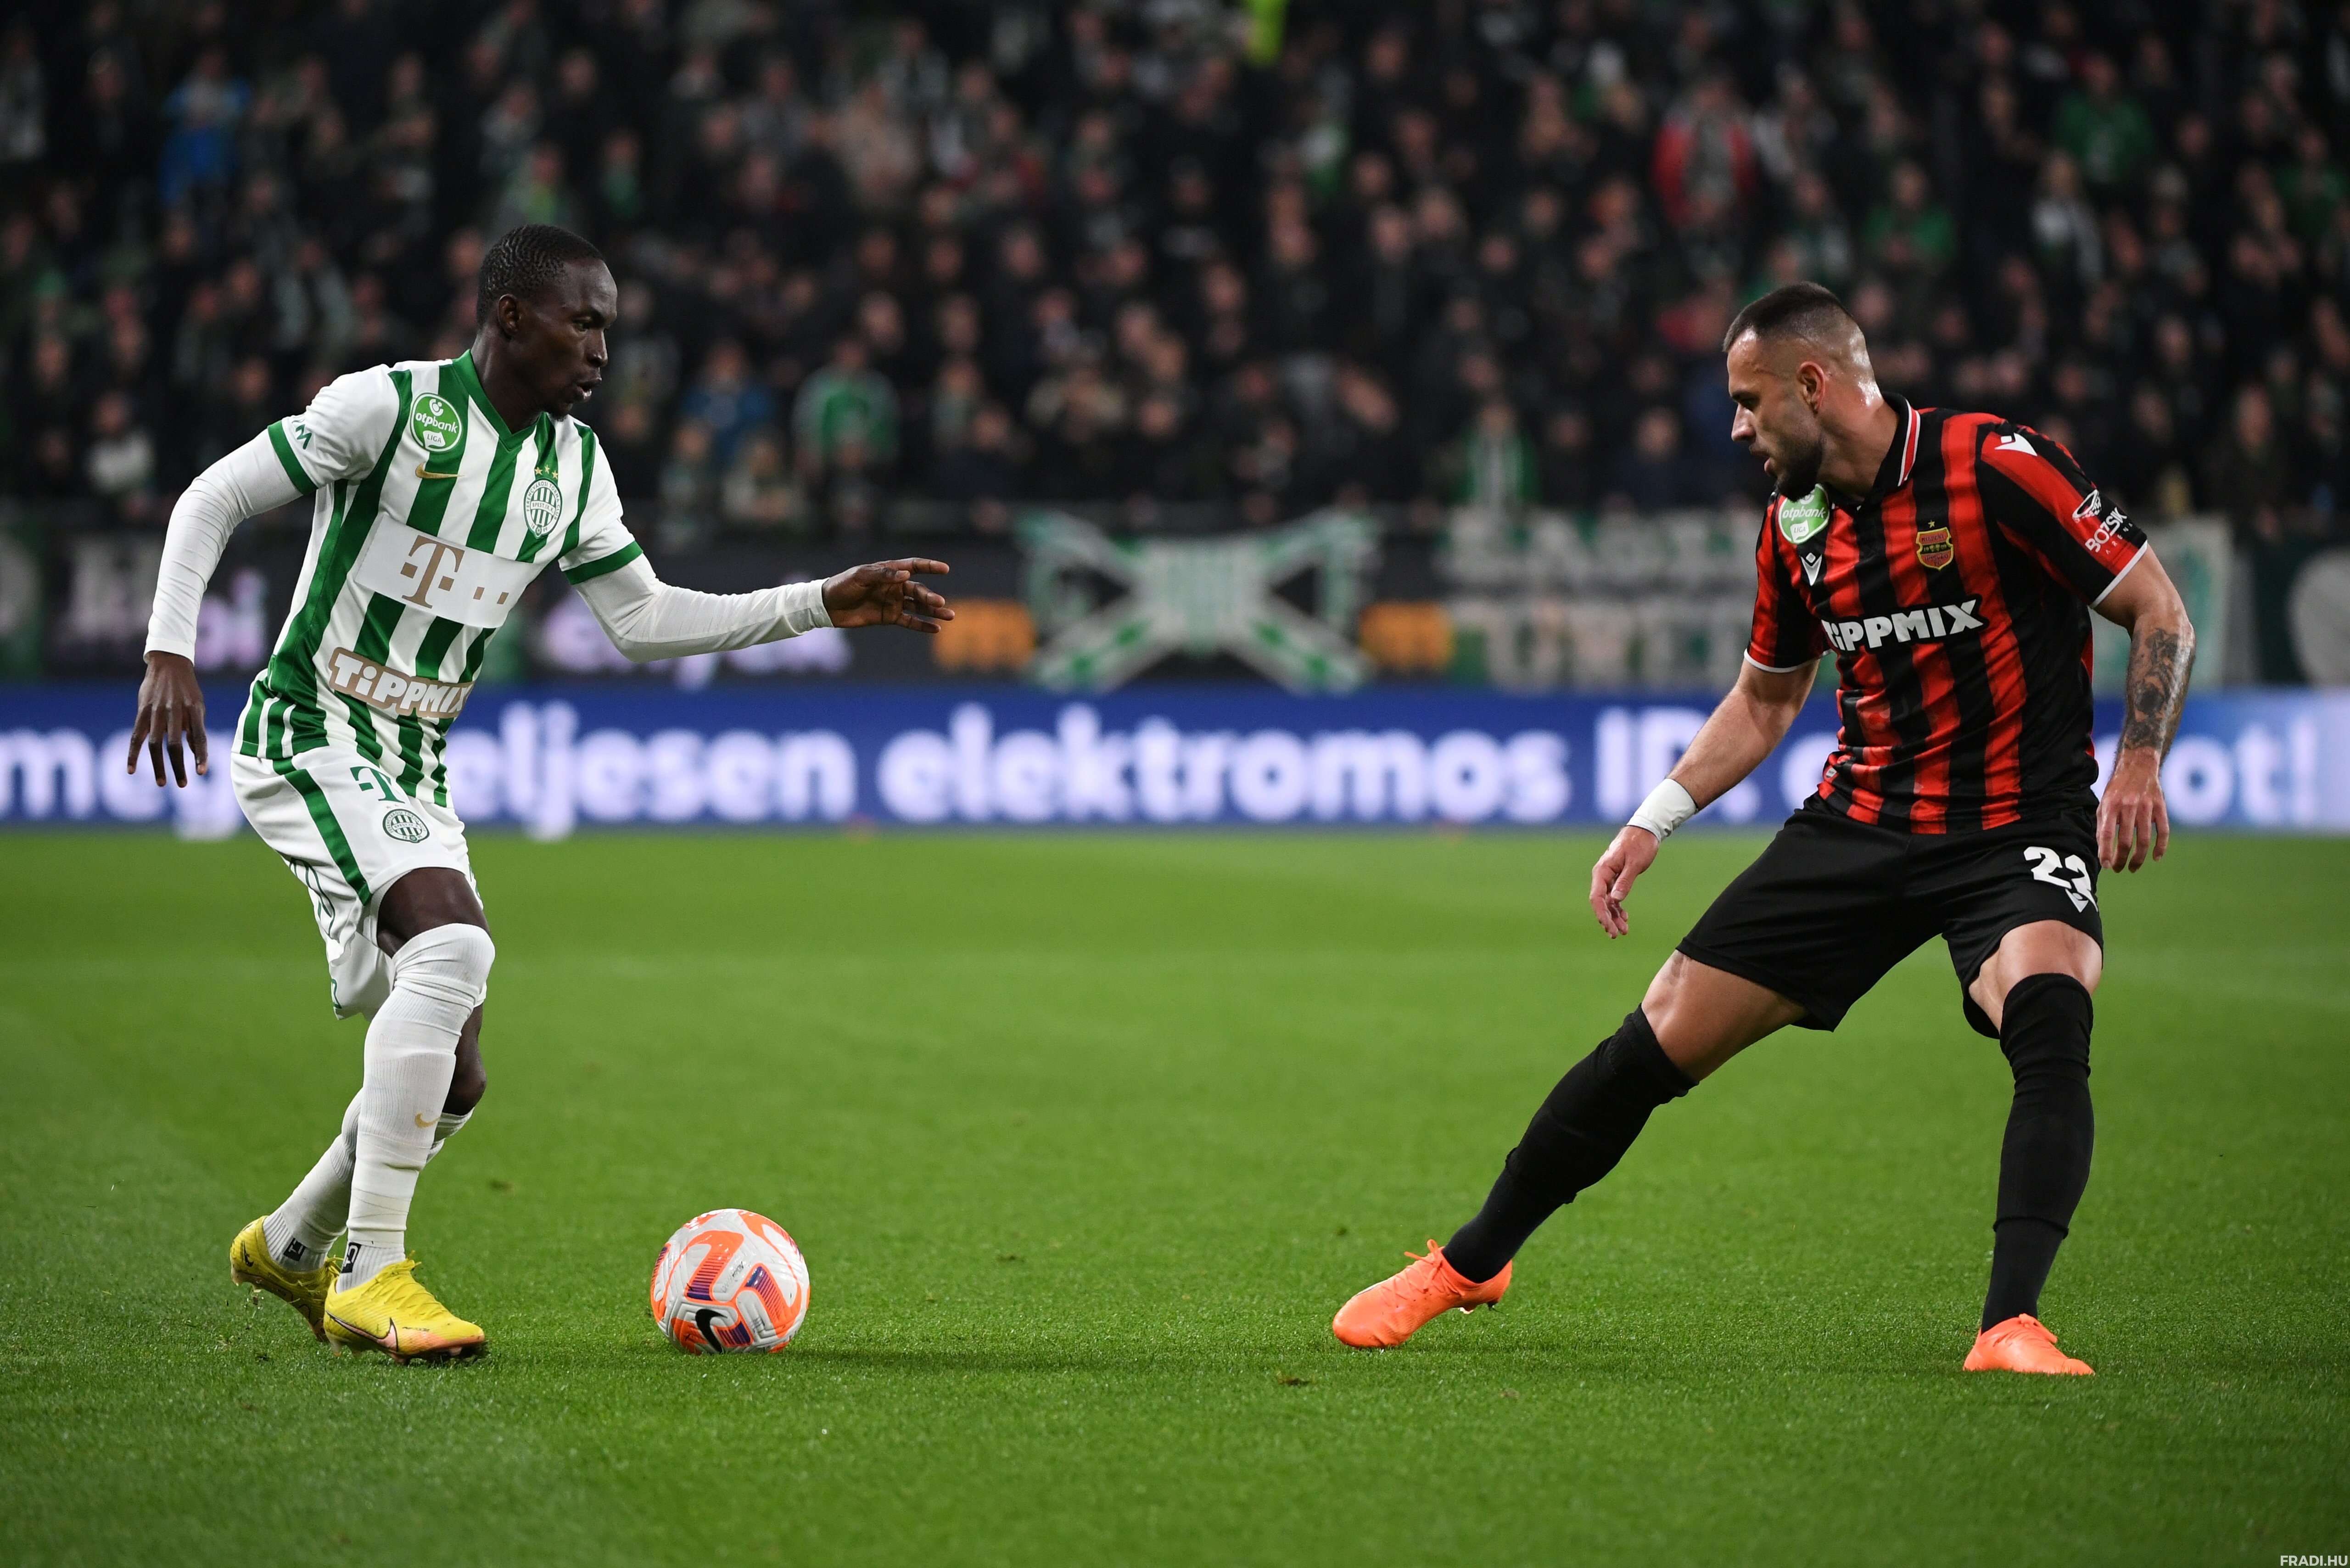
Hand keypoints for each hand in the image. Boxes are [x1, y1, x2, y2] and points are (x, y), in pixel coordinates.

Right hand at [126, 651, 207, 786]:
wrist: (169, 664)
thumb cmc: (187, 690)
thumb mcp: (198, 706)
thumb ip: (196, 728)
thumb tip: (197, 754)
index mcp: (194, 710)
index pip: (198, 737)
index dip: (200, 755)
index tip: (202, 772)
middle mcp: (175, 712)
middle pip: (175, 745)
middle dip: (178, 766)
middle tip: (184, 784)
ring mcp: (156, 712)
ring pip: (155, 744)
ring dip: (158, 765)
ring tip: (162, 783)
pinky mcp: (142, 711)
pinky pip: (136, 736)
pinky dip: (133, 754)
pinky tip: (131, 770)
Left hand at [821, 558, 953, 632]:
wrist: (827, 606)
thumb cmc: (842, 585)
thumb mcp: (861, 576)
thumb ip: (883, 574)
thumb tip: (907, 574)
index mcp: (888, 571)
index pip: (914, 566)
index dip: (929, 567)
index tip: (945, 569)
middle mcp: (894, 586)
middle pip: (918, 590)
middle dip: (930, 596)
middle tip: (940, 602)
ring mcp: (893, 602)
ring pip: (918, 606)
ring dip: (933, 610)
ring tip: (949, 615)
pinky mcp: (889, 617)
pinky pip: (910, 621)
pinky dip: (922, 625)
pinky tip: (936, 628)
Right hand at [1588, 825, 1659, 937]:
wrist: (1645, 831)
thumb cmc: (1639, 844)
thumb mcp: (1635, 863)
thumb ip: (1624, 881)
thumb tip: (1615, 901)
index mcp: (1602, 871)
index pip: (1597, 897)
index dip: (1601, 914)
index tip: (1608, 927)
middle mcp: (1602, 875)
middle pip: (1600, 902)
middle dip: (1607, 919)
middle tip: (1616, 935)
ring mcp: (1608, 877)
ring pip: (1607, 902)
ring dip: (1613, 917)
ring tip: (1623, 931)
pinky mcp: (1616, 878)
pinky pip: (1614, 897)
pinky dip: (1618, 909)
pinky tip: (1624, 918)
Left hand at [2098, 748, 2168, 871]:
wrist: (2138, 766)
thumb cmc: (2117, 788)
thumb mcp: (2104, 803)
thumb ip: (2102, 824)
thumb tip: (2102, 849)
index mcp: (2111, 806)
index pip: (2106, 834)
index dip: (2106, 852)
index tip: (2106, 866)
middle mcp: (2128, 806)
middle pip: (2126, 840)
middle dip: (2122, 859)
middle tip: (2118, 869)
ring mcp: (2147, 806)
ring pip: (2144, 839)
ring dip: (2139, 858)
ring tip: (2133, 868)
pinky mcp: (2161, 807)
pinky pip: (2163, 831)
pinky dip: (2161, 847)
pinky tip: (2156, 858)